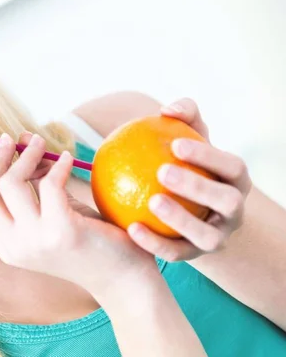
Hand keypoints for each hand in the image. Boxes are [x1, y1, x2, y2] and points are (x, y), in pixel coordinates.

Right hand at [0, 131, 158, 298]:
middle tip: (13, 137)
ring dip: (26, 154)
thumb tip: (21, 139)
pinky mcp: (61, 231)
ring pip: (11, 182)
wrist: (123, 278)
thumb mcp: (54, 210)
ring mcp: (35, 241)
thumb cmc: (90, 241)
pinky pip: (49, 184)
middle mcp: (14, 246)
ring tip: (41, 142)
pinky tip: (69, 158)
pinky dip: (58, 165)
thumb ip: (35, 181)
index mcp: (6, 243)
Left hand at [127, 98, 252, 260]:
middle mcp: (234, 211)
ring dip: (180, 219)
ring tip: (152, 202)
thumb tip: (168, 109)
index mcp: (235, 180)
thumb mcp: (189, 141)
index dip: (209, 156)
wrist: (187, 209)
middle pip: (227, 200)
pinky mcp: (196, 257)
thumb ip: (182, 120)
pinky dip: (155, 243)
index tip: (175, 145)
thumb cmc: (186, 165)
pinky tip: (130, 229)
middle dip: (198, 187)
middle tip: (162, 171)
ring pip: (207, 235)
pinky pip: (176, 253)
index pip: (232, 166)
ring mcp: (218, 237)